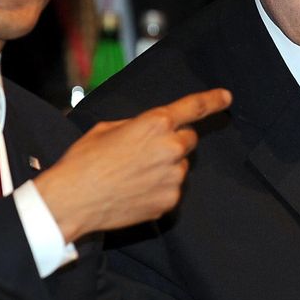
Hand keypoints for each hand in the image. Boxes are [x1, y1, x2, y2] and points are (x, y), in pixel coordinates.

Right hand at [34, 88, 231, 242]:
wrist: (73, 200)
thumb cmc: (84, 161)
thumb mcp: (108, 129)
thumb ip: (137, 125)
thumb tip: (148, 131)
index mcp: (155, 123)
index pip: (193, 107)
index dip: (213, 100)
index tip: (226, 98)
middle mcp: (170, 148)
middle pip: (189, 140)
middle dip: (174, 141)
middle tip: (147, 151)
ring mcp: (172, 178)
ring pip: (180, 167)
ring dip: (166, 167)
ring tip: (134, 175)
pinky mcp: (168, 201)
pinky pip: (171, 190)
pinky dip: (159, 189)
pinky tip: (134, 191)